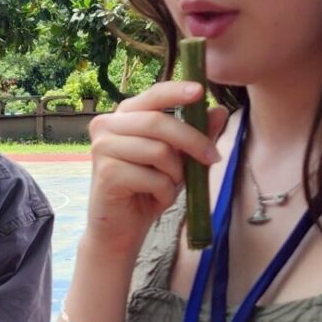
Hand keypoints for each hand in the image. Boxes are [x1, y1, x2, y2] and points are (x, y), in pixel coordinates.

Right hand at [83, 82, 228, 258]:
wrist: (120, 230)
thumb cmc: (146, 189)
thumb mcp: (177, 159)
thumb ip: (194, 134)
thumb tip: (218, 110)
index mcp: (122, 116)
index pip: (152, 95)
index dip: (177, 91)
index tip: (201, 91)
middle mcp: (106, 126)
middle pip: (158, 123)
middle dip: (193, 141)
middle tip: (213, 158)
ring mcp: (102, 148)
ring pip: (159, 151)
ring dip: (176, 173)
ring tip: (169, 186)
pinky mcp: (107, 173)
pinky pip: (153, 177)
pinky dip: (164, 191)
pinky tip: (155, 199)